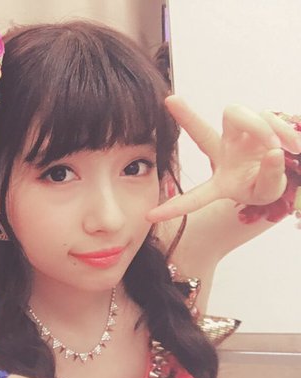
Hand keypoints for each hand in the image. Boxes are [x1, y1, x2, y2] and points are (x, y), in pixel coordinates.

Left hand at [147, 96, 300, 222]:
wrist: (287, 166)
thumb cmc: (266, 183)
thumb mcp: (268, 191)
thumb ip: (270, 178)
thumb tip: (272, 152)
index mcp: (220, 180)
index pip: (195, 196)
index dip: (175, 207)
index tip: (149, 216)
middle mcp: (222, 152)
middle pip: (201, 132)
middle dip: (185, 116)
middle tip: (172, 101)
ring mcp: (237, 135)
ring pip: (239, 116)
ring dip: (263, 130)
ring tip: (285, 148)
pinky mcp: (256, 120)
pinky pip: (267, 116)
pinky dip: (282, 130)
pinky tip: (293, 145)